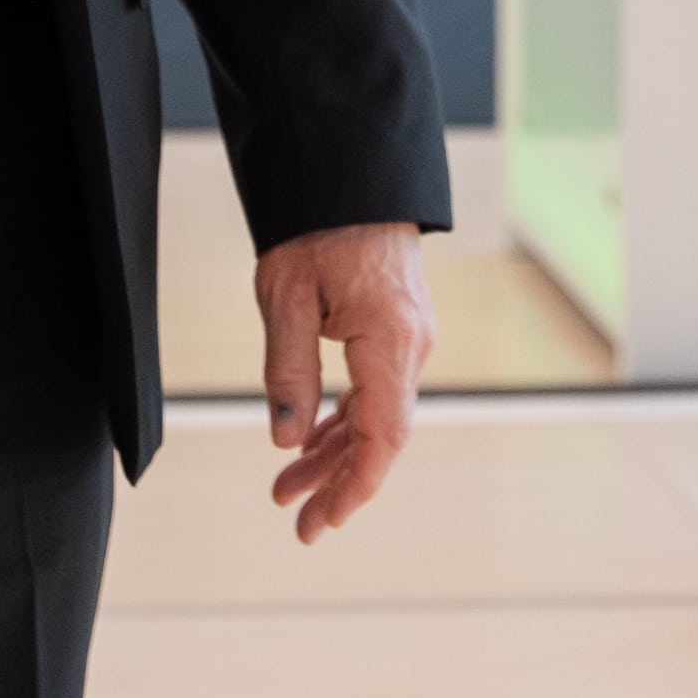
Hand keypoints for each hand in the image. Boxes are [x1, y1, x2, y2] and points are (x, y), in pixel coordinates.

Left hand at [252, 221, 430, 541]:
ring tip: (287, 489)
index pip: (384, 437)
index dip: (356, 487)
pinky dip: (345, 420)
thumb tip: (286, 439)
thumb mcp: (285, 299)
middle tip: (300, 526)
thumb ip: (288, 374)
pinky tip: (312, 444)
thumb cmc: (317, 227)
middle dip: (339, 483)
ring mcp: (409, 337)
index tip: (326, 521)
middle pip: (381, 435)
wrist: (349, 171)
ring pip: (377, 415)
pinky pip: (375, 389)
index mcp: (391, 341)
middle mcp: (412, 346)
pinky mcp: (398, 327)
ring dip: (335, 454)